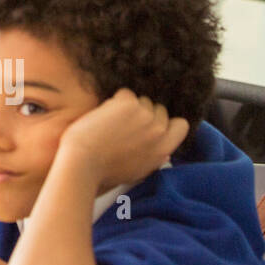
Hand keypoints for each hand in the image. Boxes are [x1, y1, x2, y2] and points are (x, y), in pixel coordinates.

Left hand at [57, 89, 189, 193]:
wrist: (83, 164)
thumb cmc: (103, 171)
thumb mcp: (139, 170)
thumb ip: (155, 157)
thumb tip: (166, 152)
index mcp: (164, 150)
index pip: (181, 125)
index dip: (165, 121)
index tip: (149, 124)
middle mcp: (159, 132)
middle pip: (158, 109)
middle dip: (143, 113)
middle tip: (122, 124)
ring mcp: (146, 116)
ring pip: (141, 100)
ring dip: (128, 106)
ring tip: (110, 123)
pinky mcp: (129, 104)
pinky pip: (125, 93)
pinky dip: (114, 100)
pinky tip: (103, 116)